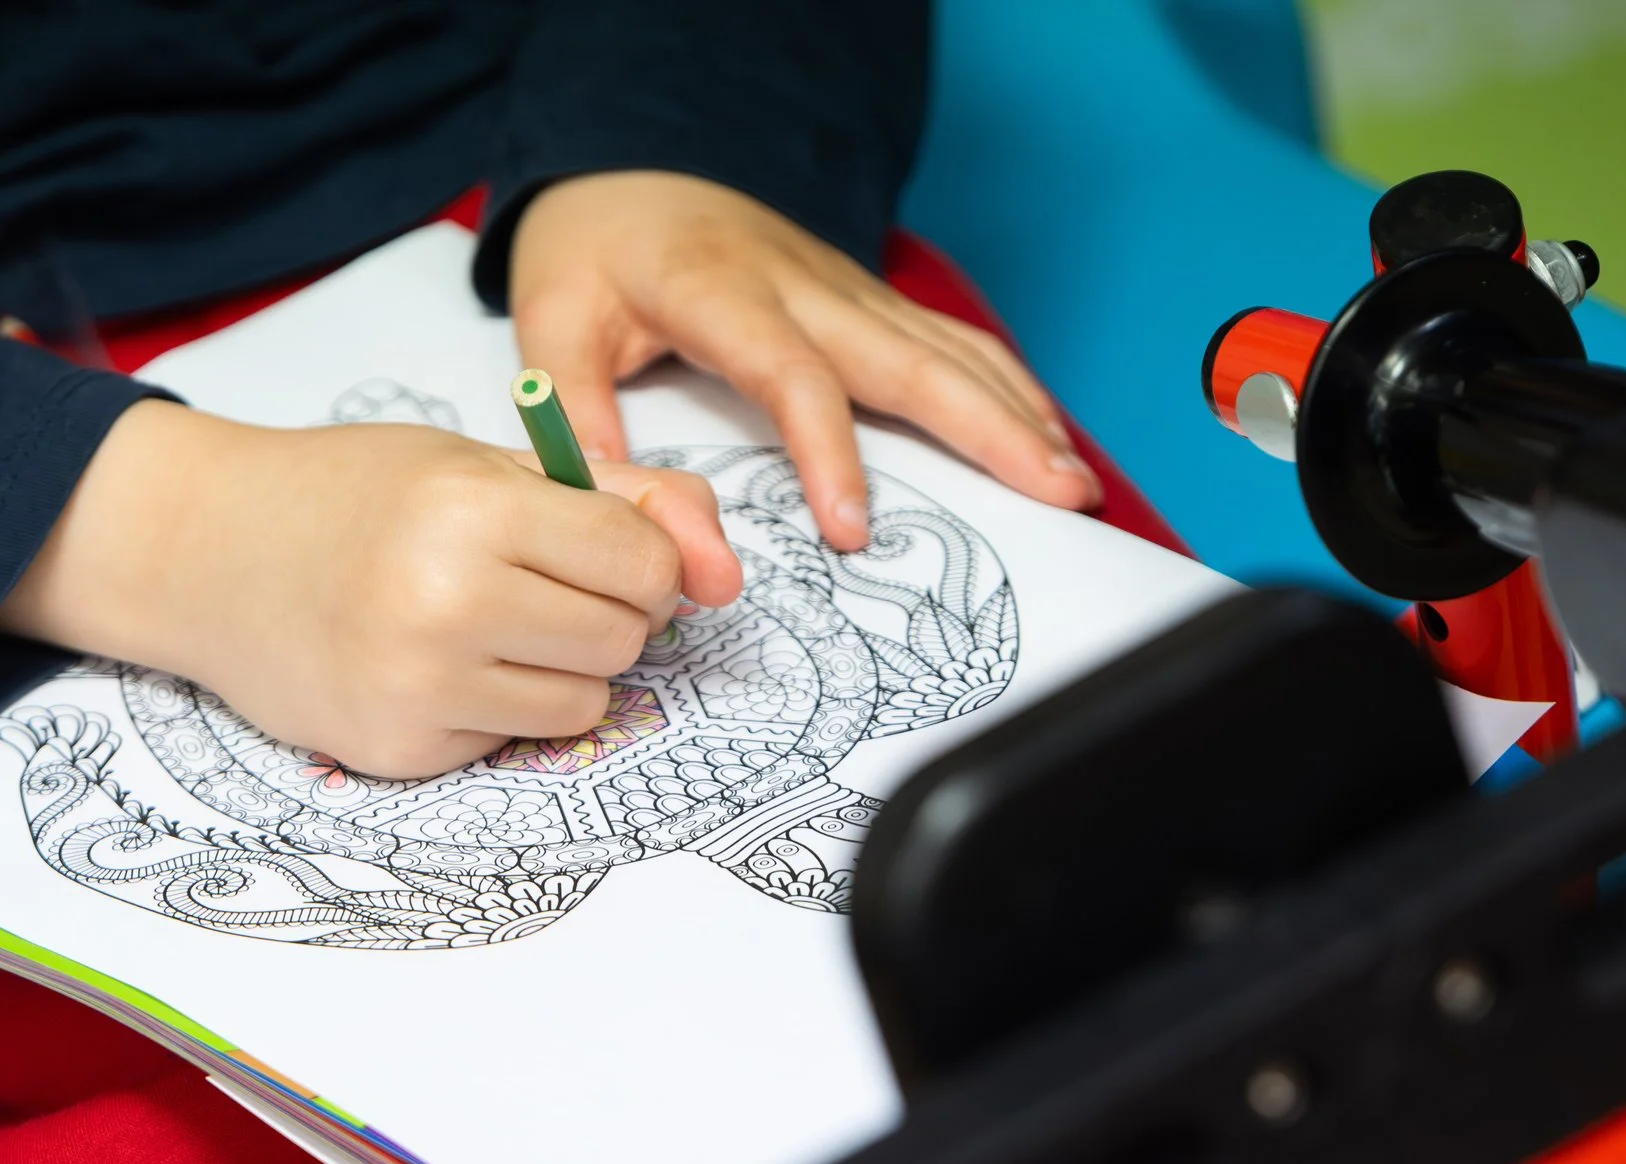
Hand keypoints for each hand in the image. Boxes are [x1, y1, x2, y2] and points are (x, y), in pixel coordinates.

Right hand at [0, 400, 740, 778]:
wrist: (209, 555)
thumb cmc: (355, 496)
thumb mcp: (484, 461)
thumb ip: (623, 499)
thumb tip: (725, 576)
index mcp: (474, 508)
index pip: (643, 561)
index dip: (643, 558)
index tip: (599, 549)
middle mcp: (447, 601)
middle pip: (624, 638)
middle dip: (604, 613)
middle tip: (534, 585)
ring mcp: (420, 685)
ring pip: (584, 703)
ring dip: (559, 670)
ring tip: (483, 626)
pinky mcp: (401, 750)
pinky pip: (513, 741)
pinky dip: (494, 709)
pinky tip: (430, 665)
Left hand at [509, 171, 1100, 549]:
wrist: (624, 172)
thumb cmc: (592, 256)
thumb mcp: (552, 327)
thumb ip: (578, 417)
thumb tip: (621, 510)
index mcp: (720, 292)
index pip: (793, 375)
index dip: (828, 454)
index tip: (854, 530)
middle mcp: (801, 284)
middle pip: (909, 357)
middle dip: (989, 428)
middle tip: (1052, 495)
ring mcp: (844, 286)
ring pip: (945, 345)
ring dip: (1017, 411)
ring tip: (1073, 481)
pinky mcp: (863, 297)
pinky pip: (946, 338)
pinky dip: (1004, 384)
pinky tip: (1044, 432)